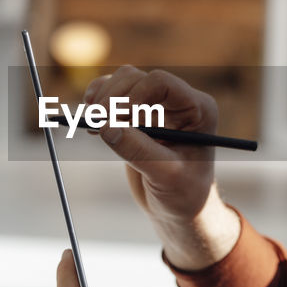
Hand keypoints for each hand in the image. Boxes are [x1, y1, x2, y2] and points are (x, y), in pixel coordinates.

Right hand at [83, 67, 239, 269]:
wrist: (179, 207)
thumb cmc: (184, 194)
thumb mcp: (165, 176)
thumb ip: (138, 151)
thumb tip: (105, 127)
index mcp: (198, 110)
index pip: (162, 83)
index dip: (134, 95)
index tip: (112, 117)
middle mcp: (178, 102)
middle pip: (138, 79)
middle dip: (113, 98)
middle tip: (93, 122)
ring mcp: (157, 105)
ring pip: (124, 81)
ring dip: (103, 97)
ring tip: (90, 122)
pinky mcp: (138, 113)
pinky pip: (115, 93)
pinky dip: (99, 100)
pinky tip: (88, 116)